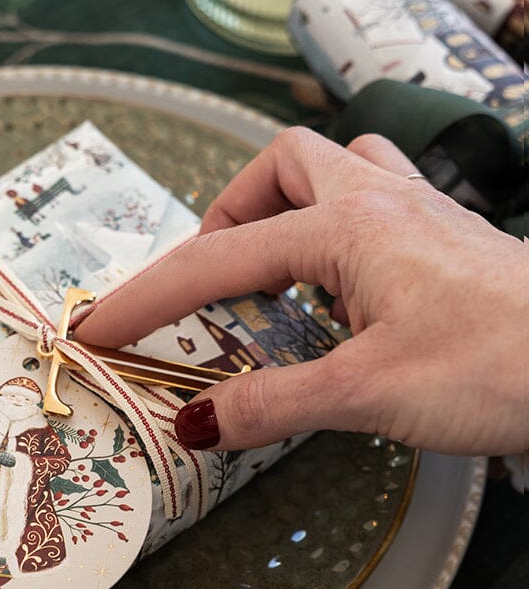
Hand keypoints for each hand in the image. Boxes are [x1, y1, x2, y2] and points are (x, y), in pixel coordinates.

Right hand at [76, 127, 527, 456]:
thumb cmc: (505, 362)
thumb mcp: (371, 393)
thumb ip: (275, 403)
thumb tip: (199, 420)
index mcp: (347, 227)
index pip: (217, 259)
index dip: (149, 296)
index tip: (100, 327)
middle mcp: (381, 203)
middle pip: (282, 168)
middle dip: (228, 216)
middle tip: (209, 284)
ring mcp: (420, 217)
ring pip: (336, 171)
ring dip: (288, 209)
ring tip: (271, 277)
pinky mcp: (446, 244)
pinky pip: (375, 206)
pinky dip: (338, 235)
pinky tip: (343, 294)